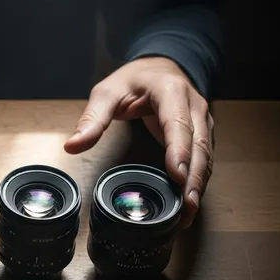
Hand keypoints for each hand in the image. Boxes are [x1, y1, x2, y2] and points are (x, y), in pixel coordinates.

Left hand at [64, 57, 213, 227]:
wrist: (160, 68)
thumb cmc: (134, 80)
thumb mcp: (107, 92)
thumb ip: (92, 119)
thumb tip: (73, 145)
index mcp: (170, 92)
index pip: (178, 124)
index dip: (179, 151)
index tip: (177, 175)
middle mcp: (193, 106)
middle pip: (198, 145)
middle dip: (193, 177)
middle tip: (186, 205)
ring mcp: (202, 121)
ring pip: (206, 156)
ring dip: (199, 184)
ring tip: (188, 212)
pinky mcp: (202, 134)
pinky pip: (204, 160)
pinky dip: (198, 181)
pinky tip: (189, 203)